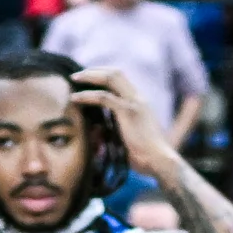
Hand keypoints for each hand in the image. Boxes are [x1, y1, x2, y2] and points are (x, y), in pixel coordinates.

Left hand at [67, 64, 184, 180]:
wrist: (159, 161)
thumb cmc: (145, 155)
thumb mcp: (129, 136)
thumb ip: (116, 127)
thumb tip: (99, 130)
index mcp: (140, 102)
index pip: (121, 79)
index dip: (103, 75)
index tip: (87, 78)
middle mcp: (138, 98)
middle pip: (115, 73)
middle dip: (95, 71)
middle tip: (78, 75)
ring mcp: (134, 103)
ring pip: (110, 78)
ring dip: (89, 77)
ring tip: (73, 79)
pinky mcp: (128, 112)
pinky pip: (103, 97)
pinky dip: (87, 96)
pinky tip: (75, 98)